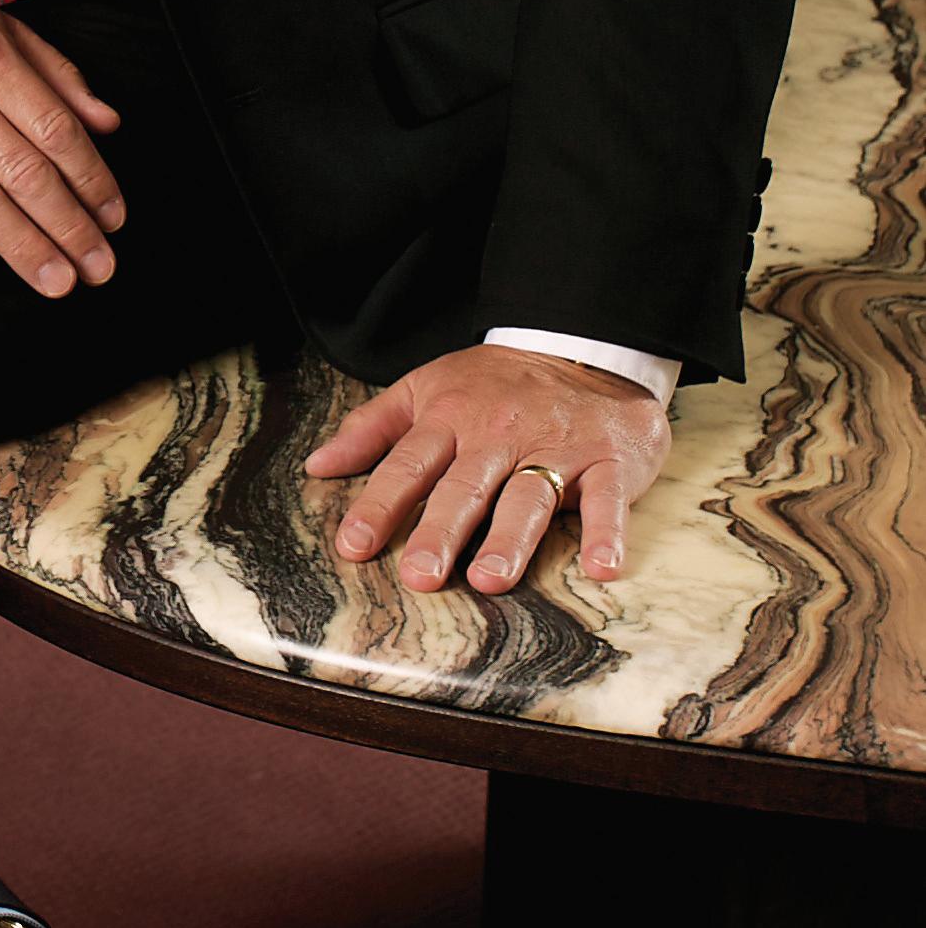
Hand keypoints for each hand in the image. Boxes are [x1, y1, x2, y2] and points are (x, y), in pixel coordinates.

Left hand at [305, 342, 670, 592]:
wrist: (586, 348)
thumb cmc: (496, 383)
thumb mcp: (427, 388)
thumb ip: (372, 428)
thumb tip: (317, 465)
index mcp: (450, 418)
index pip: (408, 464)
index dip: (379, 504)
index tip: (353, 545)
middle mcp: (499, 435)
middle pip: (466, 487)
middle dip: (440, 531)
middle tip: (420, 575)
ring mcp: (555, 448)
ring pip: (529, 496)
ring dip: (510, 539)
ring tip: (490, 579)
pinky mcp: (607, 462)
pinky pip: (609, 500)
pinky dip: (608, 532)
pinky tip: (603, 568)